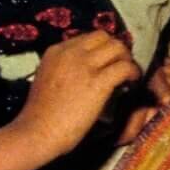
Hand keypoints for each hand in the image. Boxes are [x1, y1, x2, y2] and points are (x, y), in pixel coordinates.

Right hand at [14, 31, 141, 155]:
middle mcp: (70, 53)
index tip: (107, 61)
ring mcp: (84, 65)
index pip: (88, 38)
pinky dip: (133, 73)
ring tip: (128, 75)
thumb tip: (88, 71)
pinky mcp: (98, 82)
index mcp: (56, 51)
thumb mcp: (48, 79)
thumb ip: (65, 69)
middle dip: (116, 49)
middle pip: (104, 37)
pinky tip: (132, 83)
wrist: (36, 132)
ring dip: (127, 59)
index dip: (102, 48)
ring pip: (118, 48)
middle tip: (121, 65)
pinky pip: (125, 67)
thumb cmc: (40, 115)